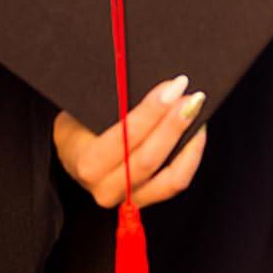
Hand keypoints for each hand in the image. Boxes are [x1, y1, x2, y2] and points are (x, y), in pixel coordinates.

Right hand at [53, 74, 208, 208]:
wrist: (74, 149)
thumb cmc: (81, 121)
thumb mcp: (85, 107)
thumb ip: (112, 98)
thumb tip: (139, 74)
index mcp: (85, 162)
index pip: (122, 139)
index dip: (150, 113)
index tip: (171, 87)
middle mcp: (104, 187)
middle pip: (147, 159)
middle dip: (172, 124)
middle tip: (190, 95)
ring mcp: (126, 197)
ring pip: (166, 177)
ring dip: (186, 140)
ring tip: (196, 110)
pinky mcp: (145, 198)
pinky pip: (175, 183)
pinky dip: (191, 157)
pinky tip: (197, 132)